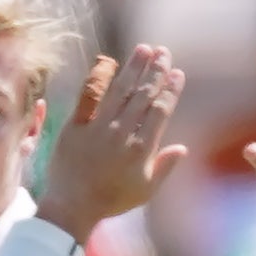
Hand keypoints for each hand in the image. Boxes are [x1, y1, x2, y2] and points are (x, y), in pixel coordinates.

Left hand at [41, 49, 186, 233]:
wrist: (72, 206)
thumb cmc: (112, 200)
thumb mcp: (145, 190)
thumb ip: (165, 167)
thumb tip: (183, 148)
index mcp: (142, 150)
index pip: (160, 111)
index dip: (170, 90)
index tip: (177, 73)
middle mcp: (122, 134)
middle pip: (143, 95)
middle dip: (155, 71)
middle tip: (164, 52)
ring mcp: (98, 128)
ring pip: (120, 90)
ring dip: (133, 68)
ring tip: (143, 49)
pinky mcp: (76, 125)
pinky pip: (89, 96)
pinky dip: (99, 77)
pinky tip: (109, 62)